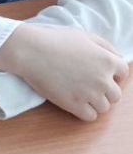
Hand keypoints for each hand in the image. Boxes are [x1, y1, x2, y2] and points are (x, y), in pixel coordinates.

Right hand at [0, 23, 128, 120]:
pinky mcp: (75, 105)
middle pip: (115, 94)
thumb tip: (116, 58)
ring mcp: (90, 94)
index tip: (101, 74)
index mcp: (107, 60)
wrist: (31, 51)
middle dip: (104, 90)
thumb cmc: (55, 40)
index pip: (123, 73)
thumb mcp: (85, 36)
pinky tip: (74, 102)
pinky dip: (84, 111)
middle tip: (88, 85)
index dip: (113, 74)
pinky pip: (90, 117)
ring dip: (94, 102)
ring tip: (79, 93)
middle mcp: (103, 79)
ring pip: (104, 107)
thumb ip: (105, 47)